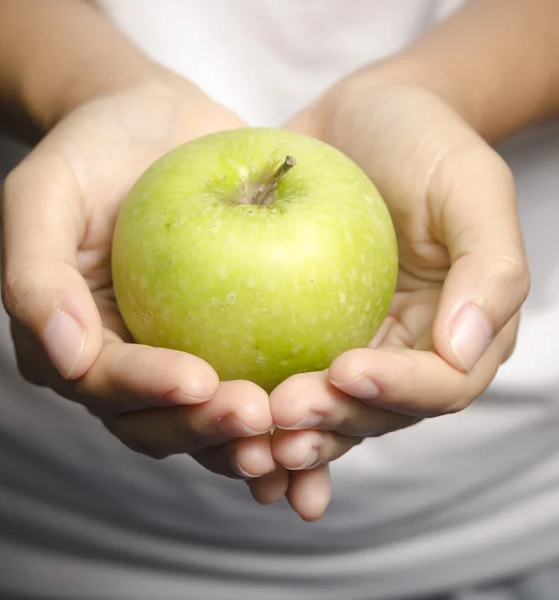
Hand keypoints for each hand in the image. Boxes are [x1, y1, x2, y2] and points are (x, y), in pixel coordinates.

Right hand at [0, 78, 280, 487]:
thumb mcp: (44, 193)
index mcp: (77, 344)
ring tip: (295, 427)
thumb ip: (37, 274)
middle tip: (256, 414)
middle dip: (206, 429)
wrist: (155, 125)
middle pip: (161, 422)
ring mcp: (183, 355)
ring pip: (213, 419)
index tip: (197, 380)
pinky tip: (330, 403)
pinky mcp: (234, 341)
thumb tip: (67, 354)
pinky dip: (291, 402)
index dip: (147, 390)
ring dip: (252, 438)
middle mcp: (130, 364)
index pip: (105, 383)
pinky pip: (262, 377)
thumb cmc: (94, 151)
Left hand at [258, 79, 529, 519]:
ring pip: (326, 409)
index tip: (343, 372)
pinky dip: (257, 402)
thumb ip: (490, 267)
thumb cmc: (424, 143)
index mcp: (455, 329)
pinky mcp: (301, 331)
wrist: (363, 117)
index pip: (439, 384)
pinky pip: (281, 373)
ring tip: (249, 432)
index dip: (396, 391)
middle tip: (281, 412)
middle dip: (331, 422)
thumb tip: (461, 349)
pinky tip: (219, 414)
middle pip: (375, 412)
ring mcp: (350, 343)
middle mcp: (403, 349)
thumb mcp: (471, 185)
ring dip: (289, 432)